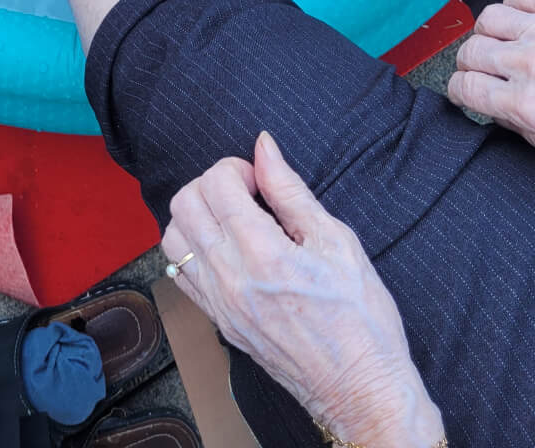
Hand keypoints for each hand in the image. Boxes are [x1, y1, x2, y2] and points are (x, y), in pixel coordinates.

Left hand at [161, 132, 442, 447]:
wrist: (360, 388)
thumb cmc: (360, 316)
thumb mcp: (337, 242)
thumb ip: (291, 190)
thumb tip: (263, 146)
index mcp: (262, 254)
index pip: (216, 183)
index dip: (238, 167)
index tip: (263, 181)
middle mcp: (230, 278)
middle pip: (184, 204)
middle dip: (212, 184)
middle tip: (248, 194)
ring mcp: (219, 304)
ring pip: (174, 237)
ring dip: (196, 215)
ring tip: (233, 219)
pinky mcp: (218, 322)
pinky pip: (180, 274)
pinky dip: (192, 248)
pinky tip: (226, 248)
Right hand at [449, 0, 534, 176]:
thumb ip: (533, 134)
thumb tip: (503, 114)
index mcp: (530, 106)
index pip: (466, 89)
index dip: (459, 92)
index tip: (464, 92)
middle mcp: (531, 64)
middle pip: (471, 51)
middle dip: (469, 64)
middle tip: (480, 71)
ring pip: (489, 18)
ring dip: (488, 33)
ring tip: (500, 44)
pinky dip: (514, 5)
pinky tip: (524, 20)